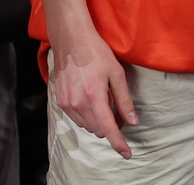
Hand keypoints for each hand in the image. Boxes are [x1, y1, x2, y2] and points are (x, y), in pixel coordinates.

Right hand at [52, 30, 137, 157]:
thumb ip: (124, 100)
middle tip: (117, 107)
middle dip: (111, 125)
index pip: (108, 129)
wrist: (71, 40)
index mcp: (94, 97)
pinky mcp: (60, 101)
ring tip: (102, 98)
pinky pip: (77, 118)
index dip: (119, 143)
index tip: (127, 154)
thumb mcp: (116, 74)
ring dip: (98, 120)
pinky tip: (90, 97)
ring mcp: (67, 104)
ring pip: (87, 126)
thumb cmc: (96, 53)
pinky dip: (87, 115)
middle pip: (98, 130)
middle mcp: (78, 104)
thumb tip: (133, 121)